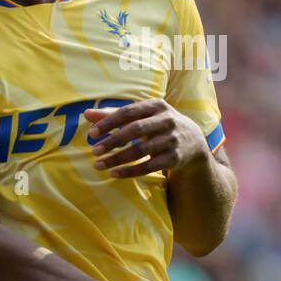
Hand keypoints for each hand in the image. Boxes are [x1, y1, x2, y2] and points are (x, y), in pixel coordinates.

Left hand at [84, 99, 209, 178]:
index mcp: (156, 106)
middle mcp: (166, 120)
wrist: (193, 141)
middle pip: (135, 130)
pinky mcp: (174, 158)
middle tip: (94, 151)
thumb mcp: (142, 115)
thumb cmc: (159, 124)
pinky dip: (130, 171)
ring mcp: (172, 140)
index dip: (109, 122)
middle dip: (113, 141)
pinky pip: (149, 166)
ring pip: (141, 151)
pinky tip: (114, 174)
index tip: (92, 134)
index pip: (128, 112)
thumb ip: (115, 114)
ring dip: (118, 159)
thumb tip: (86, 114)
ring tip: (99, 165)